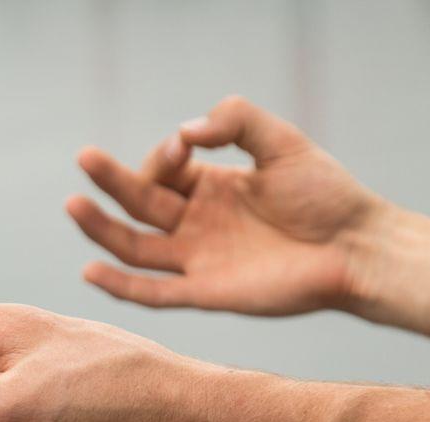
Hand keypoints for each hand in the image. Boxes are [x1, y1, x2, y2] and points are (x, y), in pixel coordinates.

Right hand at [67, 95, 385, 314]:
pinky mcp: (207, 293)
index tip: (184, 142)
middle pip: (139, 202)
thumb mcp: (282, 142)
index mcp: (214, 185)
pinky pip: (154, 293)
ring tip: (72, 204)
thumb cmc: (327, 196)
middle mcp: (199, 222)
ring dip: (101, 228)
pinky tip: (89, 271)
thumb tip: (186, 130)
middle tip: (84, 157)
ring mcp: (199, 259)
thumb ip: (236, 121)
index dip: (164, 153)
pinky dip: (120, 286)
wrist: (357, 248)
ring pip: (134, 247)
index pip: (165, 168)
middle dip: (110, 180)